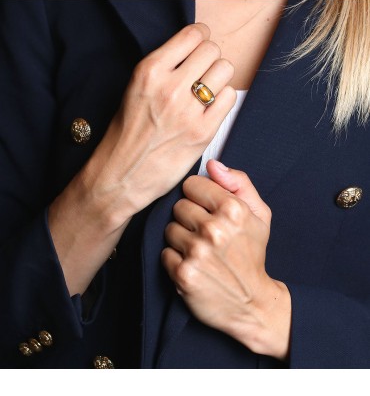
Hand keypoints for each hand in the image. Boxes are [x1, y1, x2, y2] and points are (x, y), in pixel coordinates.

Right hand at [49, 24, 235, 295]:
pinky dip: (223, 100)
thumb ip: (164, 70)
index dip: (200, 38)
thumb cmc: (126, 135)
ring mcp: (188, 111)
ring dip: (219, 78)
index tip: (200, 47)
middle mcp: (170, 87)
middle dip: (210, 59)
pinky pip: (229, 98)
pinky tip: (211, 109)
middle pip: (212, 51)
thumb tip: (194, 54)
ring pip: (225, 71)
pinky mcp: (202, 132)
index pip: (193, 35)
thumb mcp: (135, 90)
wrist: (122, 175)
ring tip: (207, 91)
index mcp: (149, 72)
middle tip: (204, 73)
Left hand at [162, 159, 291, 359]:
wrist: (251, 302)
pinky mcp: (183, 274)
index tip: (206, 208)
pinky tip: (192, 264)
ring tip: (199, 249)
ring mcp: (197, 252)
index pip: (191, 184)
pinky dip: (175, 259)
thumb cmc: (252, 254)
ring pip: (169, 229)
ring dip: (181, 238)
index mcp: (233, 209)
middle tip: (204, 232)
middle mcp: (214, 229)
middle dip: (189, 217)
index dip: (198, 196)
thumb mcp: (259, 215)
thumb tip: (212, 164)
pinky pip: (164, 253)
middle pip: (178, 206)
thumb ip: (239, 183)